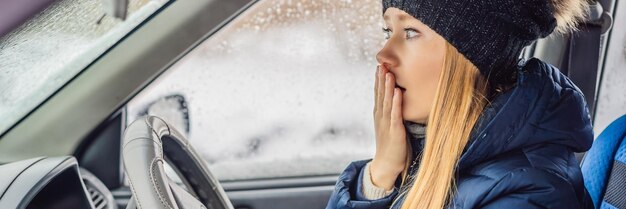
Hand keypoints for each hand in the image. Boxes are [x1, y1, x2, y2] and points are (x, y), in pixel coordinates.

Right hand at [370, 64, 406, 190]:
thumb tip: (397, 99)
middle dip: (381, 78)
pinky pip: (395, 114)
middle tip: (382, 62)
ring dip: (386, 86)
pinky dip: (396, 102)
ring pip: (386, 101)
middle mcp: (381, 116)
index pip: (378, 93)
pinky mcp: (395, 131)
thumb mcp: (389, 125)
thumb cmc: (391, 145)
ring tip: (388, 72)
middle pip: (380, 94)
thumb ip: (391, 113)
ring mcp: (386, 123)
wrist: (386, 164)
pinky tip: (396, 92)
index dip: (378, 79)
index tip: (380, 65)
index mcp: (379, 114)